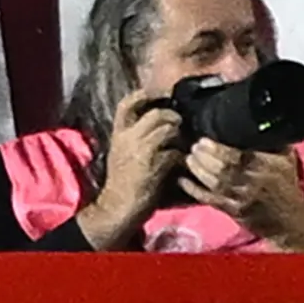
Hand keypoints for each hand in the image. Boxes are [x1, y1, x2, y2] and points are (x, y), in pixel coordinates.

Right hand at [76, 87, 184, 248]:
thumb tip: (160, 123)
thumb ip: (136, 136)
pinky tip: (185, 164)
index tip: (162, 95)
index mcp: (118, 134)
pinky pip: (176, 153)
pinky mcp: (154, 166)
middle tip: (181, 124)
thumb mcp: (123, 152)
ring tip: (186, 143)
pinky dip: (184, 157)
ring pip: (168, 129)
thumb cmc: (124, 181)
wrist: (117, 207)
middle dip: (174, 116)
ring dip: (181, 135)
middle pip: (156, 114)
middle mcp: (127, 138)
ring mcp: (141, 151)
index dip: (145, 95)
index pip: (127, 104)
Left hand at [180, 138, 303, 250]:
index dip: (217, 148)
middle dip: (204, 157)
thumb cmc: (288, 187)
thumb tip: (258, 123)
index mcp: (267, 167)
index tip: (204, 140)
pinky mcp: (233, 212)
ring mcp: (241, 198)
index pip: (238, 156)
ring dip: (197, 170)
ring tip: (189, 159)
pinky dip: (194, 190)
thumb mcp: (287, 160)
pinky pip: (209, 199)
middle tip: (193, 147)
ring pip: (214, 183)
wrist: (291, 221)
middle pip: (222, 168)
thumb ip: (273, 143)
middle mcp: (253, 182)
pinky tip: (183, 181)